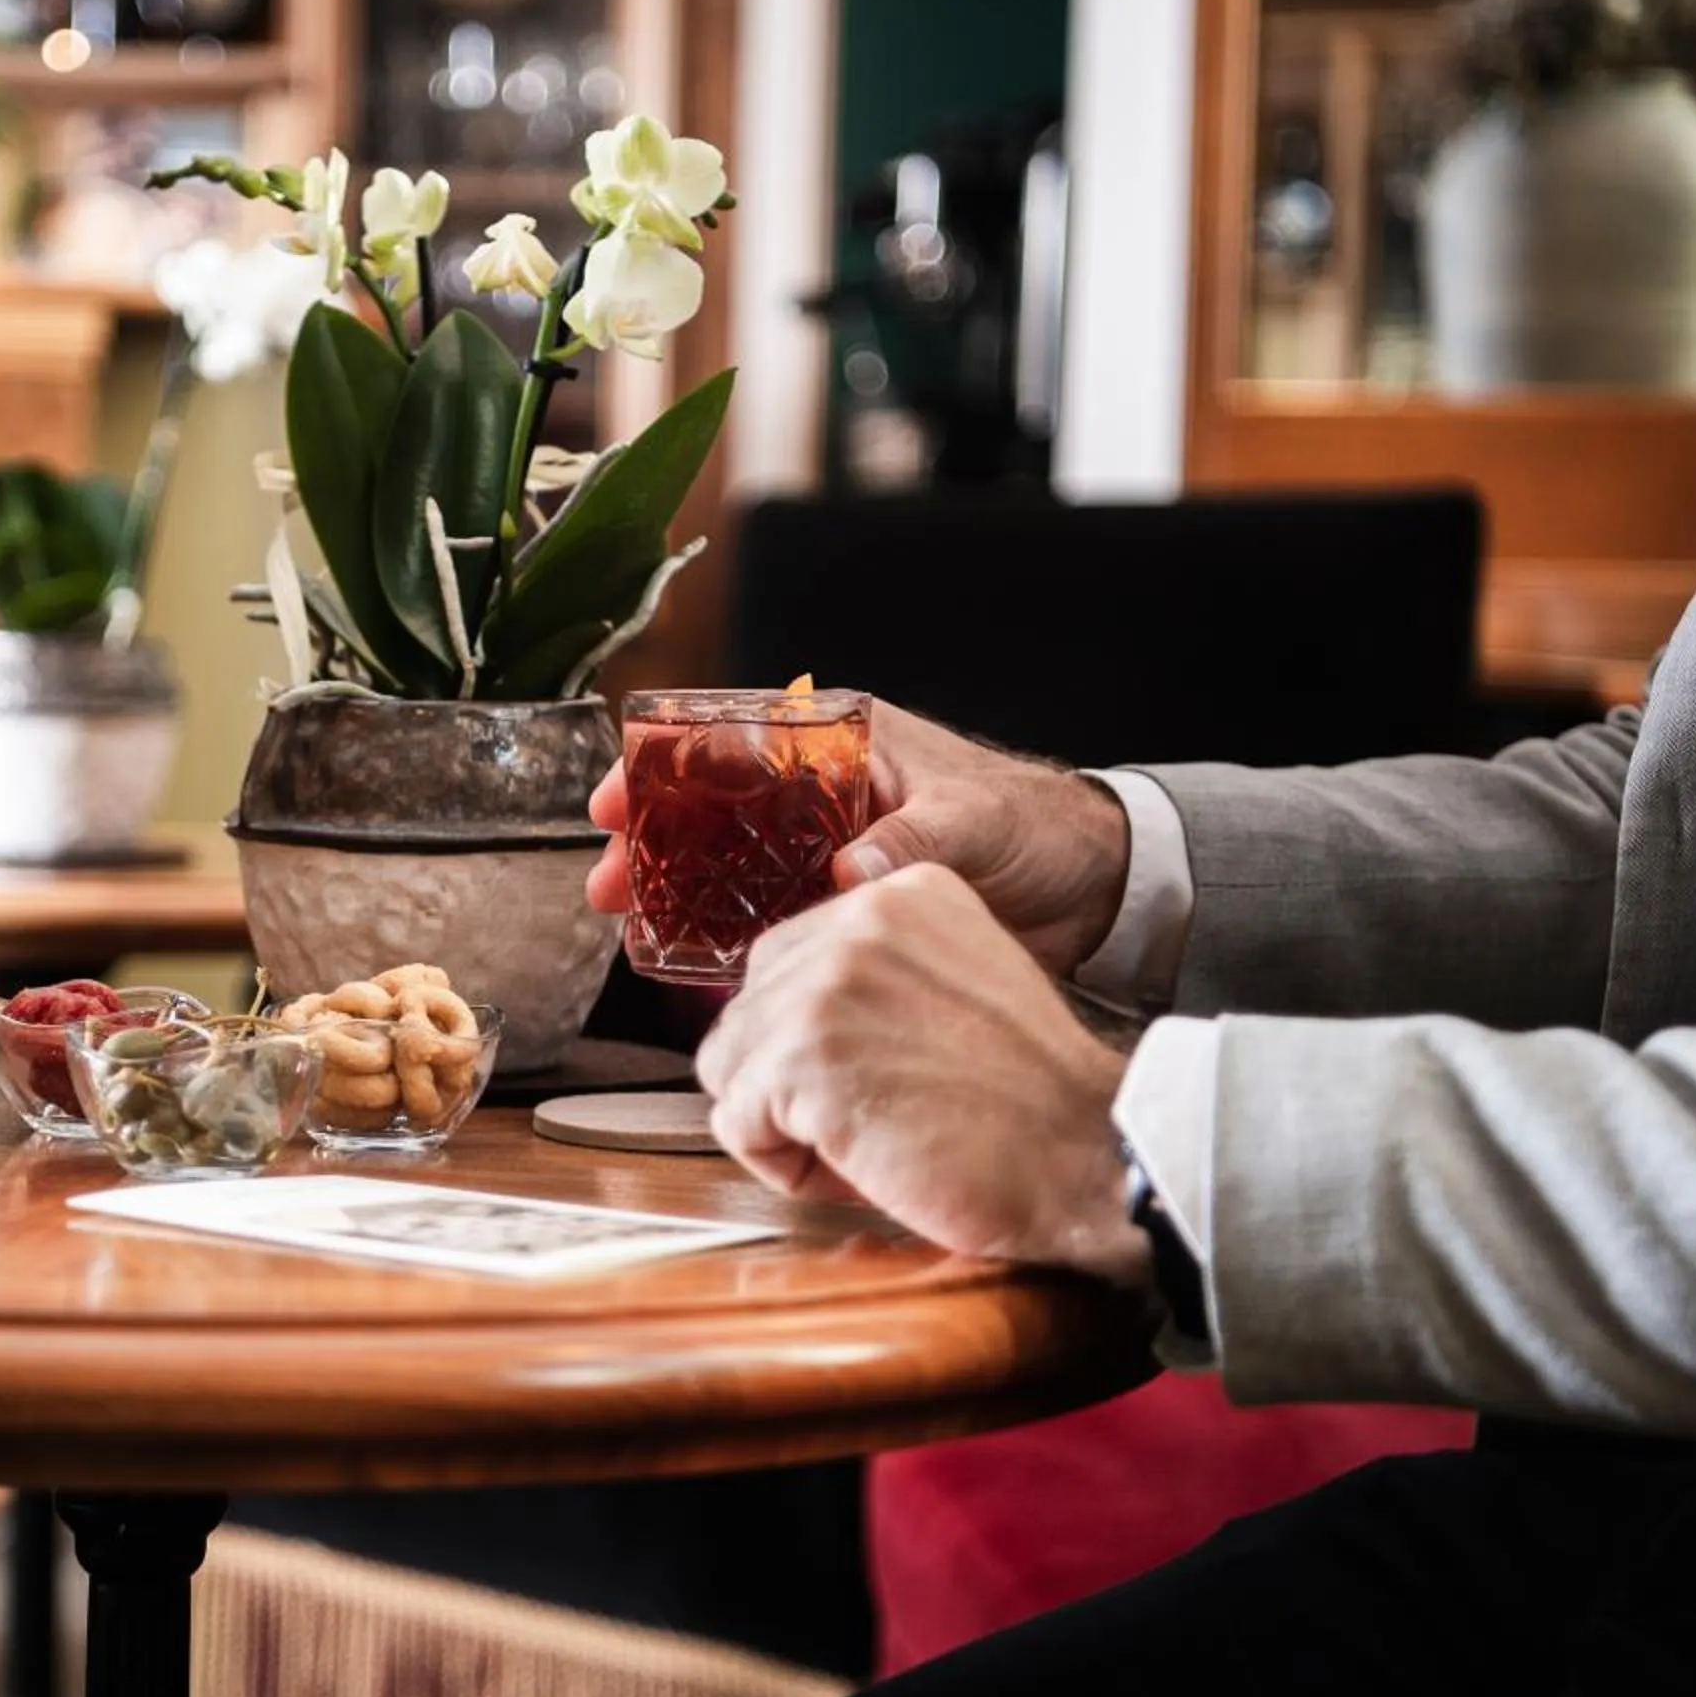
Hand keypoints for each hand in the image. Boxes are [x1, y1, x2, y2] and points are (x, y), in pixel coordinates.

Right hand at [586, 701, 1133, 974]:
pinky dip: (722, 931)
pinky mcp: (839, 904)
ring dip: (673, 889)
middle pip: (711, 805)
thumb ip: (909, 841)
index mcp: (844, 742)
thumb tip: (847, 871)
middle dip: (650, 838)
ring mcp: (824, 847)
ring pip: (725, 862)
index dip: (665, 765)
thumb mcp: (972, 823)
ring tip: (623, 921)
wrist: (1090, 889)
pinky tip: (683, 958)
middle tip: (604, 879)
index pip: (734, 738)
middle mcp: (822, 792)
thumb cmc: (1037, 828)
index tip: (618, 796)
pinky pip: (763, 914)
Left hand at [694, 864, 1147, 1288]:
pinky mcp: (802, 1055)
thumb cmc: (1030, 1101)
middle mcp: (855, 918)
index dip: (818, 1042)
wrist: (1088, 1155)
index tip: (883, 1077)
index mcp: (899, 892)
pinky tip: (859, 1167)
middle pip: (747, 1012)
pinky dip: (784, 1166)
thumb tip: (780, 1017)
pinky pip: (736, 1123)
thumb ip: (874, 977)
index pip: (785, 963)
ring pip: (731, 1066)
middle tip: (876, 1120)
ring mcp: (823, 984)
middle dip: (791, 1082)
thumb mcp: (955, 988)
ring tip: (868, 1145)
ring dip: (785, 1125)